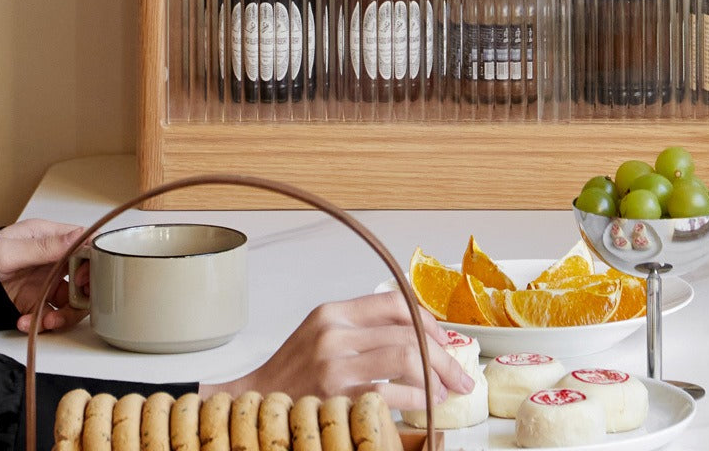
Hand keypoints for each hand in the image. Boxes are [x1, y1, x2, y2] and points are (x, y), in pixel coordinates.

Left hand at [0, 219, 88, 332]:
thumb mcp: (13, 248)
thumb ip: (46, 245)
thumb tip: (80, 236)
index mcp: (57, 240)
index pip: (89, 247)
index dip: (94, 263)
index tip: (83, 278)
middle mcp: (58, 261)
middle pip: (88, 277)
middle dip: (85, 295)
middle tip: (72, 303)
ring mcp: (50, 283)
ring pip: (75, 301)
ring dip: (66, 315)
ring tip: (48, 321)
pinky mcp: (39, 303)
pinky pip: (52, 316)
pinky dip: (43, 324)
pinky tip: (27, 322)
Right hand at [201, 292, 474, 409]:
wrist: (247, 407)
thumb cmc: (290, 376)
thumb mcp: (321, 336)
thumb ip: (361, 329)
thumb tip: (418, 334)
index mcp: (332, 312)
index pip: (395, 302)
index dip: (428, 320)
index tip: (445, 338)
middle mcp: (333, 334)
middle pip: (408, 333)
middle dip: (444, 354)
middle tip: (460, 372)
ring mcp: (333, 367)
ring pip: (406, 359)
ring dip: (436, 376)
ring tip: (446, 390)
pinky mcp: (335, 399)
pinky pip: (391, 393)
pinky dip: (417, 399)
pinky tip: (426, 405)